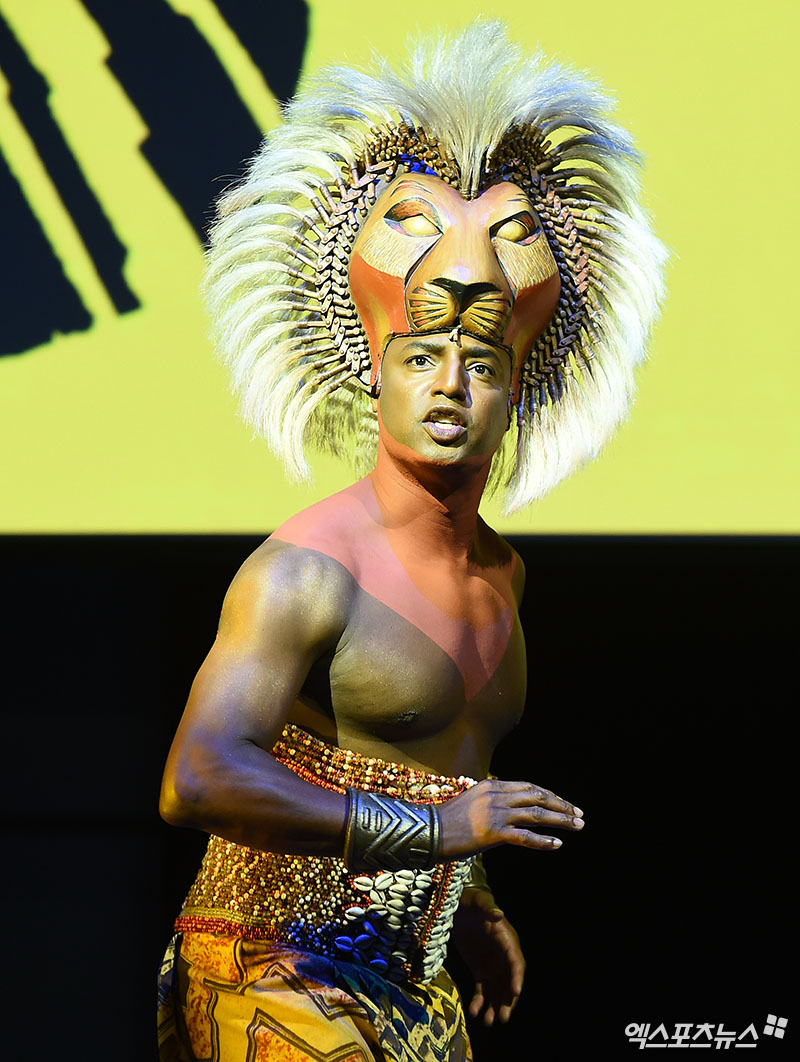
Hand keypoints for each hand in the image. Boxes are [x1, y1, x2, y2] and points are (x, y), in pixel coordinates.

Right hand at [438, 779, 583, 859]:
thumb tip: (508, 807)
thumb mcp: (470, 802)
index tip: (564, 803)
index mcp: (491, 786)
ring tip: (578, 826)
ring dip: (561, 820)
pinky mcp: (494, 833)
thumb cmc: (446, 822)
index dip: (549, 795)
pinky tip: (558, 845)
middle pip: (537, 797)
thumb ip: (490, 801)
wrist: (428, 832)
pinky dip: (544, 841)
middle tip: (579, 815)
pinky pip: (525, 837)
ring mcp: (496, 814)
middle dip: (561, 806)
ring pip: (537, 815)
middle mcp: (496, 796)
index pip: (528, 787)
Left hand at [450, 886, 524, 1025]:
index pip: (516, 962)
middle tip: (503, 1018)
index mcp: (507, 940)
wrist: (458, 906)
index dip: (517, 977)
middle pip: (509, 982)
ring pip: (497, 990)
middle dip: (508, 1000)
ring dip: (495, 1006)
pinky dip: (479, 1001)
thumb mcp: (478, 901)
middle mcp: (503, 956)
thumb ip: (487, 908)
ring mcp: (492, 965)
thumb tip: (498, 914)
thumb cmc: (471, 901)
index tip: (515, 991)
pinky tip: (474, 1011)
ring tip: (489, 1022)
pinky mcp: (479, 970)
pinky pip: (482, 989)